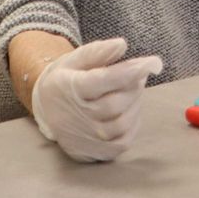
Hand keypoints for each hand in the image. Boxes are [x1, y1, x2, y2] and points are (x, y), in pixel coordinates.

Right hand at [30, 37, 162, 162]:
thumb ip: (98, 52)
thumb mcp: (76, 59)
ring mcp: (85, 137)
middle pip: (116, 103)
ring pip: (122, 123)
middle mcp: (76, 116)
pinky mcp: (94, 152)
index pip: (103, 81)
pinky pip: (123, 142)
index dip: (130, 72)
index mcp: (71, 88)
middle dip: (134, 86)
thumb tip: (121, 45)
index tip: (152, 62)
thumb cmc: (68, 79)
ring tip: (131, 90)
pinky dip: (133, 125)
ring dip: (135, 104)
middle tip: (138, 73)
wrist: (46, 109)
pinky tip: (128, 110)